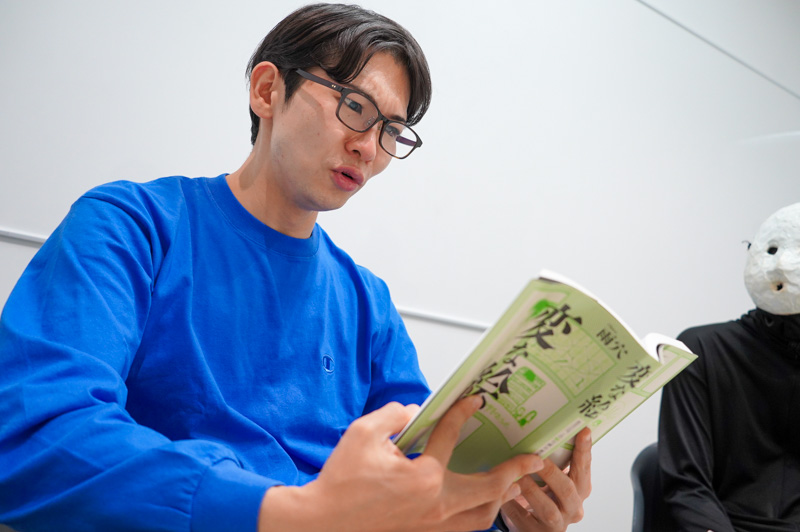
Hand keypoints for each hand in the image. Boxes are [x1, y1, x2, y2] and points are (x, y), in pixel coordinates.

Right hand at [259, 396, 543, 531]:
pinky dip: (477, 519)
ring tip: (511, 486)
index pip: (450, 437)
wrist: (321, 524)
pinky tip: (478, 509)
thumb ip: (394, 415)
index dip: (463, 414)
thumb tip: (414, 410)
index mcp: (423, 477)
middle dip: (514, 472)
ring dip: (499, 500)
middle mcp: (435, 506)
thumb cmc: (339, 482)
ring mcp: (431, 528)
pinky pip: (463, 531)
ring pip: (482, 518)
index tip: (475, 402)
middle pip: (488, 489)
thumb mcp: (362, 435)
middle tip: (532, 460)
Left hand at [500, 428, 591, 531]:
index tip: (583, 430)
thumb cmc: (545, 495)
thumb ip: (555, 461)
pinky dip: (513, 506)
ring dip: (531, 489)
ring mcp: (556, 524)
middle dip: (551, 472)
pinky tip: (503, 495)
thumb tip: (543, 426)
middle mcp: (573, 509)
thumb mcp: (554, 480)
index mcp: (580, 490)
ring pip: (547, 508)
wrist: (535, 527)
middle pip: (567, 490)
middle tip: (536, 457)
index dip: (584, 451)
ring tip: (516, 475)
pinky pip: (523, 519)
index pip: (584, 469)